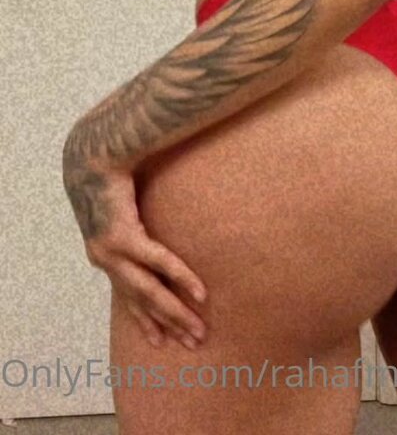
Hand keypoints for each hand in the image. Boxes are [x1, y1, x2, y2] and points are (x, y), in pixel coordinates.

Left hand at [62, 150, 207, 349]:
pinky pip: (158, 261)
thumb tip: (156, 229)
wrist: (93, 158)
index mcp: (106, 257)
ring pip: (150, 291)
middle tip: (193, 342)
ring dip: (176, 313)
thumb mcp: (123, 207)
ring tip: (198, 328)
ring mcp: (113, 252)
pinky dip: (180, 278)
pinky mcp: (124, 236)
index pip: (129, 297)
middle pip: (142, 301)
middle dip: (168, 324)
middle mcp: (107, 261)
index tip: (161, 340)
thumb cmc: (111, 177)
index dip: (146, 319)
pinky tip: (198, 293)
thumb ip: (137, 223)